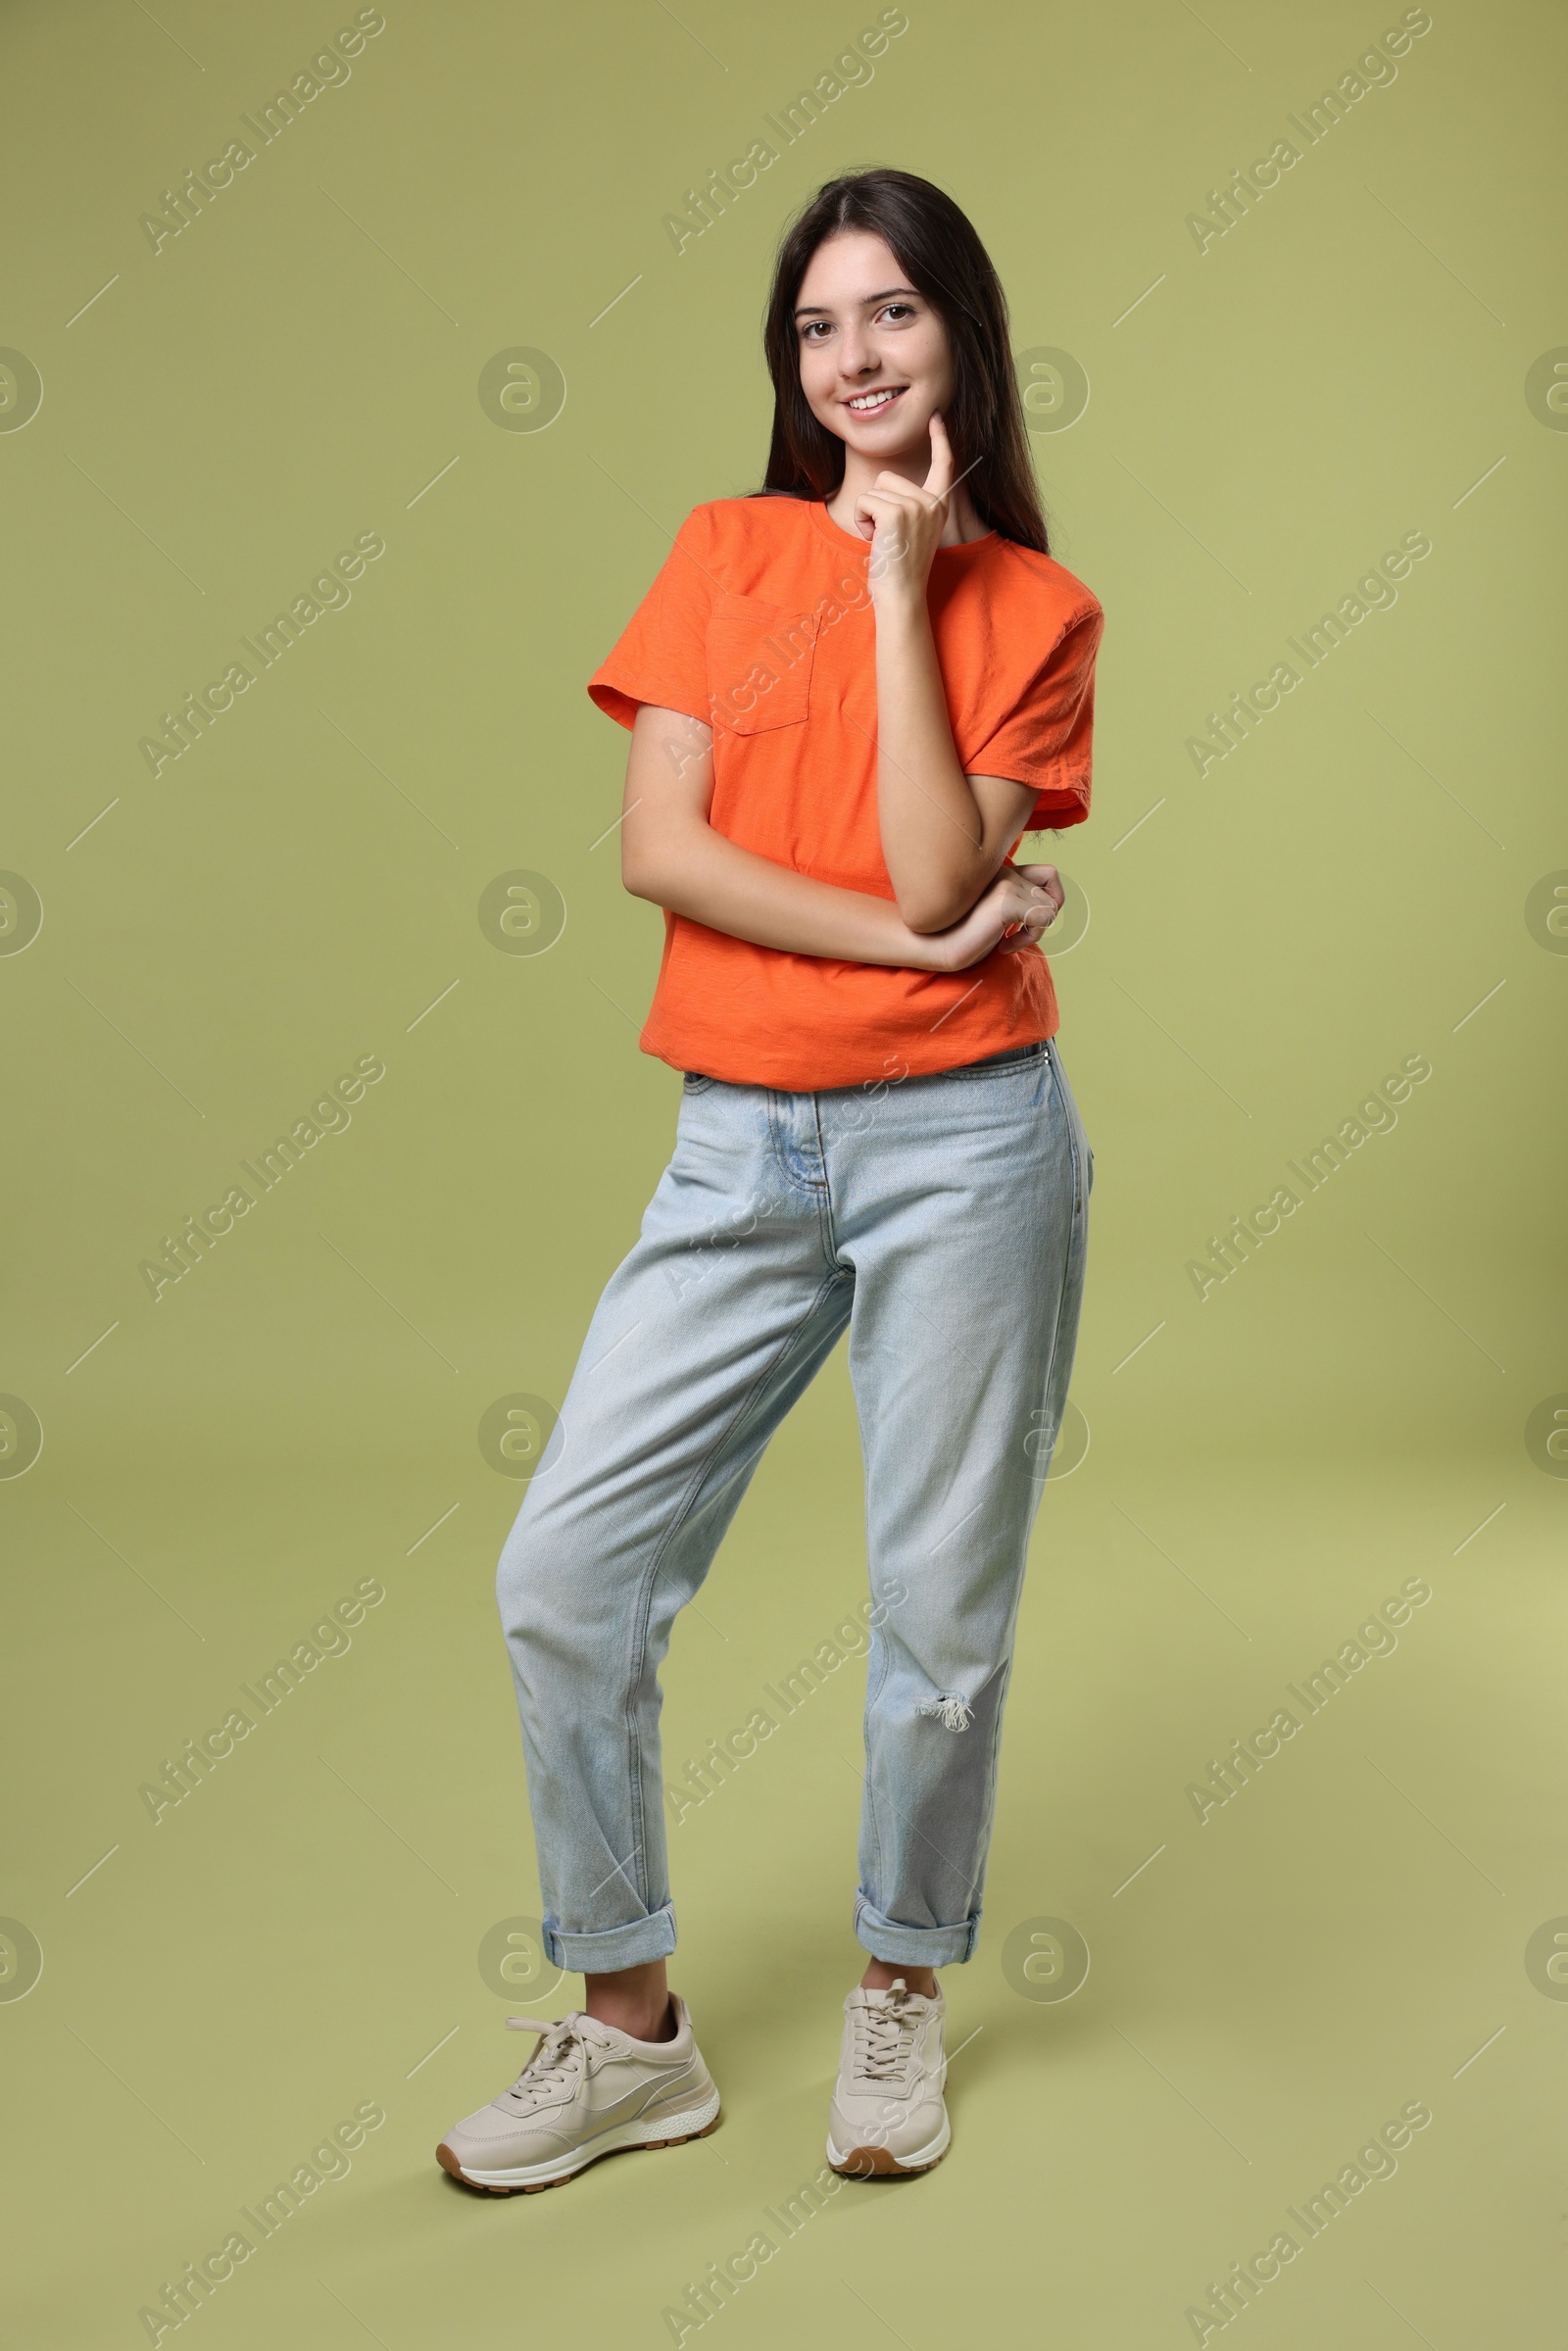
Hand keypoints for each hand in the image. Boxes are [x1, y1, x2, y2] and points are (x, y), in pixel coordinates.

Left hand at [854, 413, 953, 606]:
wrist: (901, 596)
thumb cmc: (899, 568)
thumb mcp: (910, 531)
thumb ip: (908, 506)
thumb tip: (887, 485)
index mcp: (938, 505)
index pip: (943, 464)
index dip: (940, 439)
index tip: (935, 417)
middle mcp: (932, 503)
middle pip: (888, 477)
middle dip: (877, 503)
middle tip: (887, 536)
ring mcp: (916, 506)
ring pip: (874, 489)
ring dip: (868, 514)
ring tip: (882, 540)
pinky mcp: (897, 513)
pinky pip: (865, 501)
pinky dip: (862, 520)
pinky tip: (874, 540)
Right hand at [918, 862, 1063, 972]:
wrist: (933, 945)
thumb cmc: (963, 936)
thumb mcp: (996, 914)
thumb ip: (1019, 902)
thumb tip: (1052, 909)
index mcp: (1003, 871)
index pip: (1049, 874)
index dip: (1050, 899)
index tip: (1027, 921)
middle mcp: (1005, 871)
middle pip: (1054, 895)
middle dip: (1042, 922)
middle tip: (1016, 935)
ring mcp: (1006, 883)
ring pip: (1051, 909)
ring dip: (1035, 933)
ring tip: (1008, 940)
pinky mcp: (1005, 900)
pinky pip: (1042, 920)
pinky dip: (1029, 939)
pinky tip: (1003, 946)